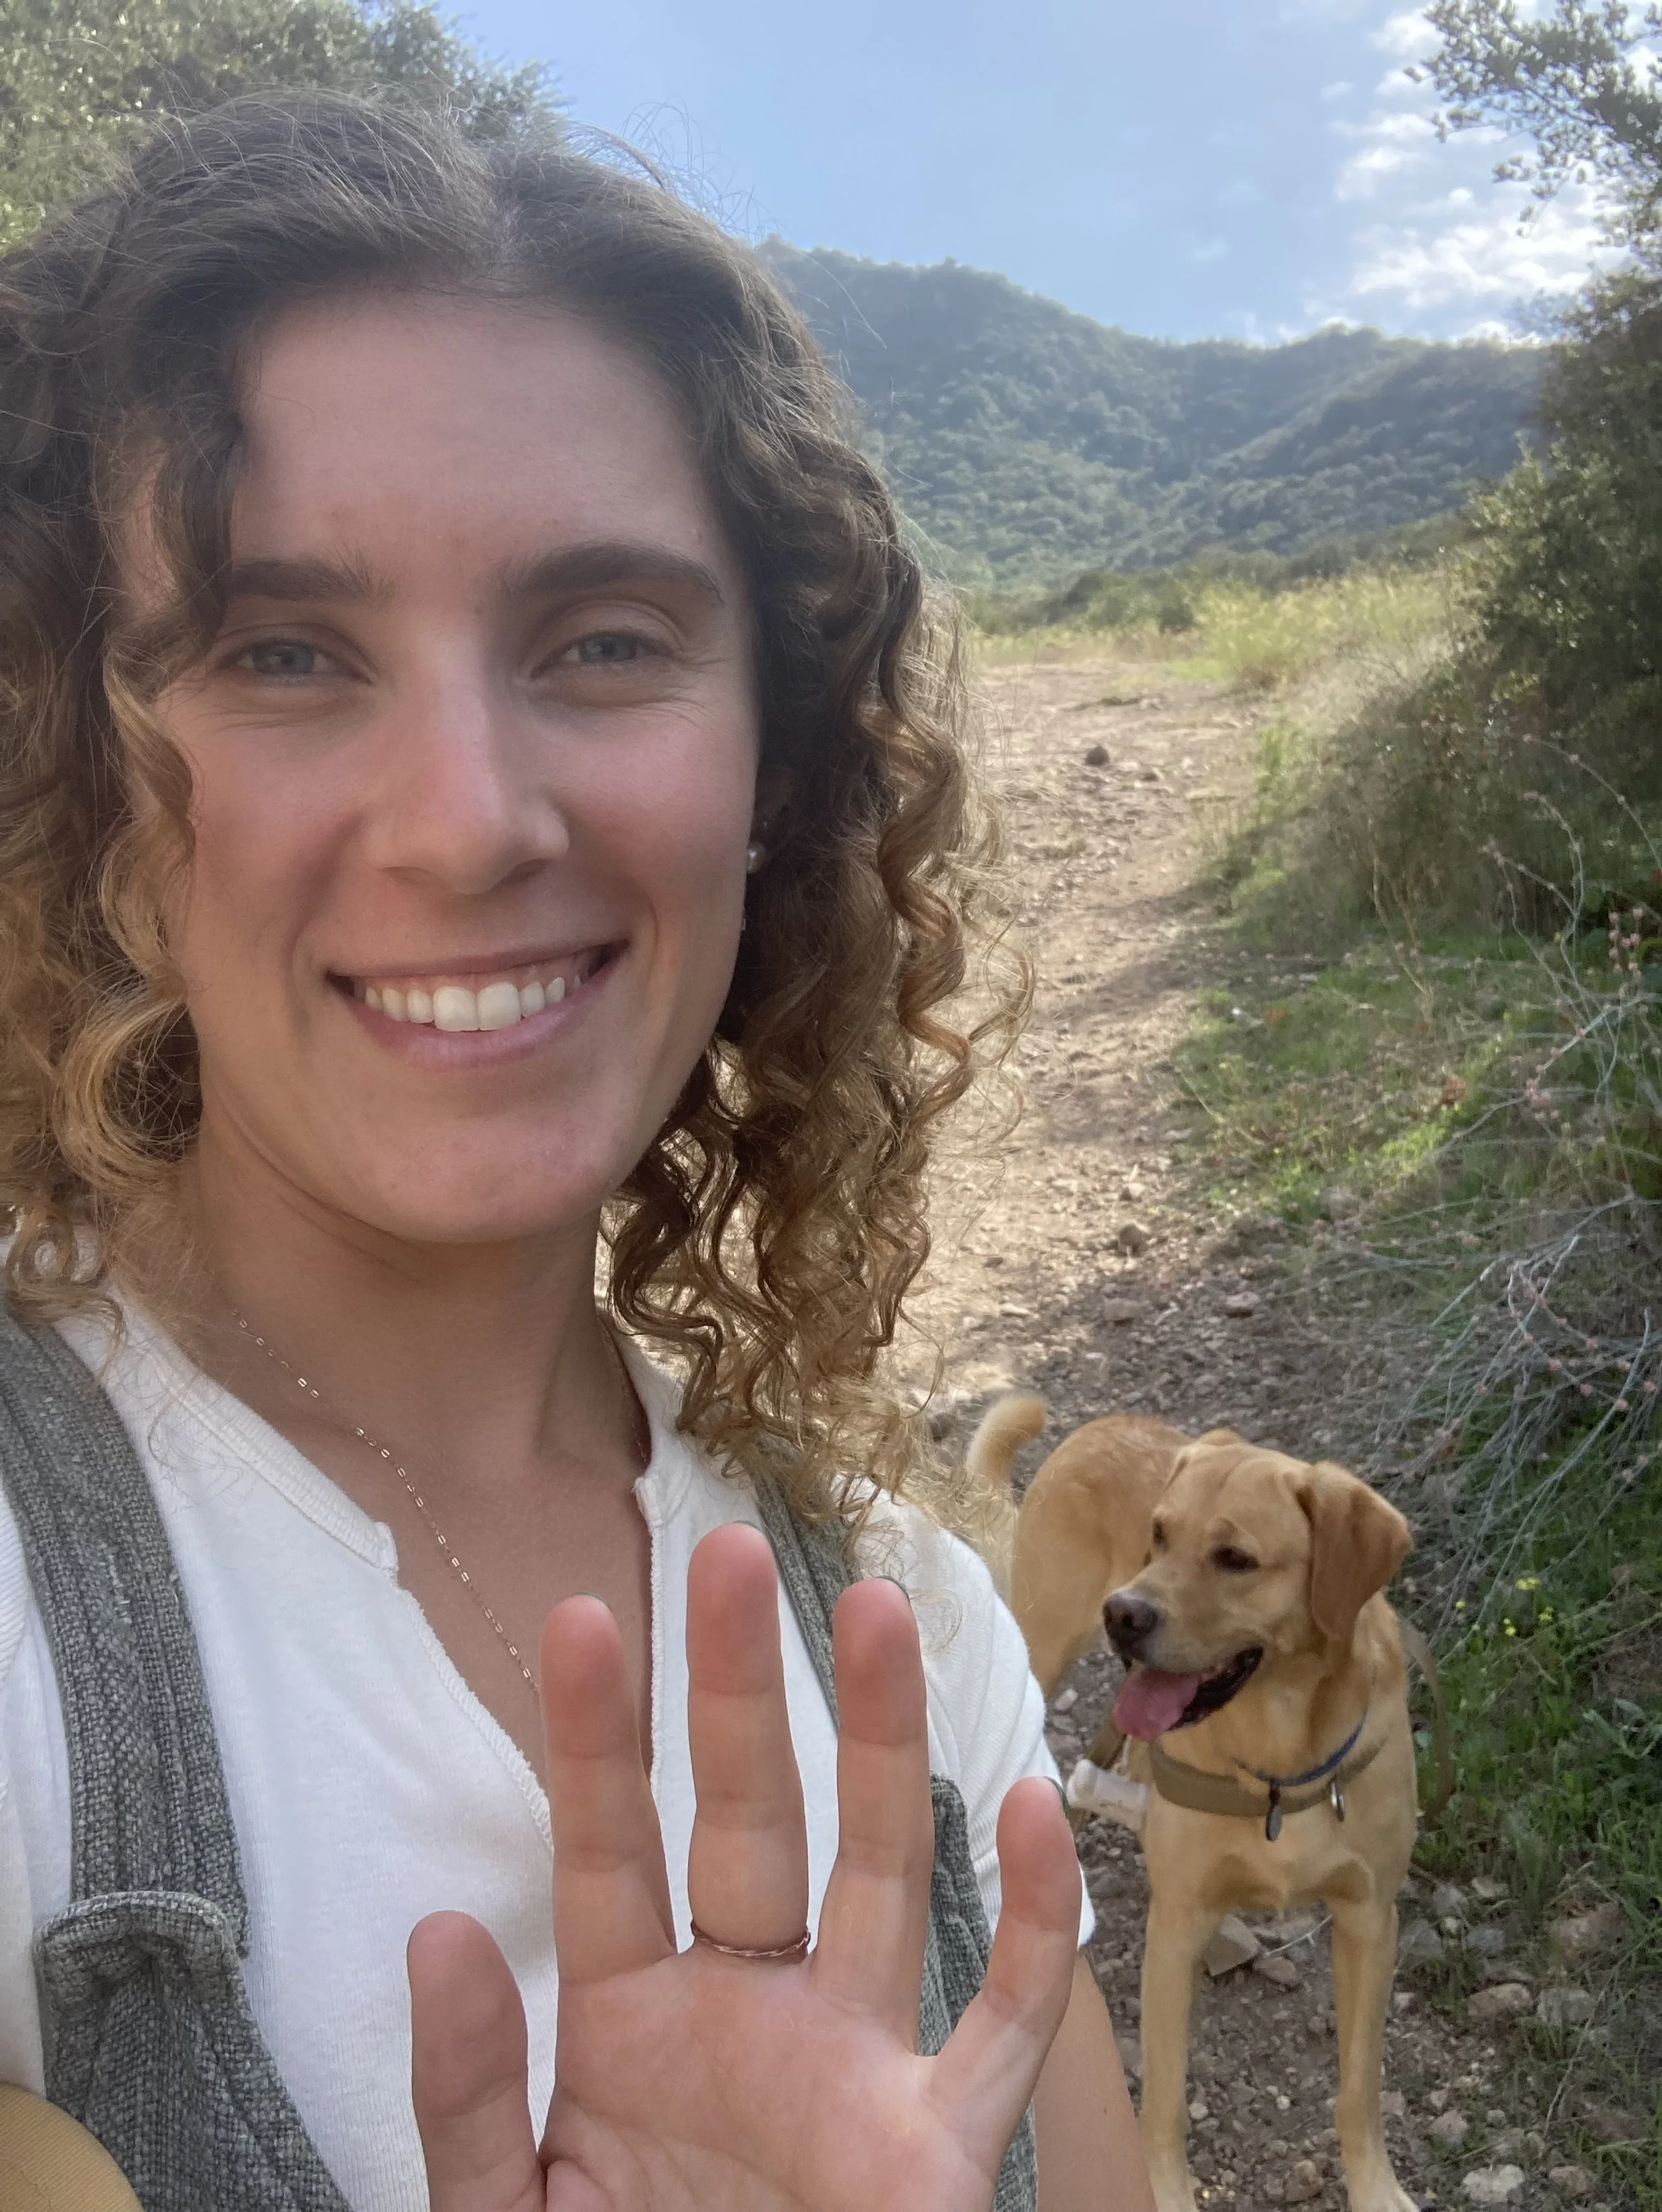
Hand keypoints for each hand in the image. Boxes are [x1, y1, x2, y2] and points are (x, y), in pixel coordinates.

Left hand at [407, 1521, 1080, 2209]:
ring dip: (882, 1743)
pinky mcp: (937, 2154)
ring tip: (872, 1607)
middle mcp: (748, 2021)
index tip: (580, 1616)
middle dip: (739, 1693)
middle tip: (726, 1552)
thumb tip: (441, 1925)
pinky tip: (1026, 1807)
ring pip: (879, 1875)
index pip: (609, 1852)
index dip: (593, 1738)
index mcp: (630, 2034)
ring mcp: (850, 2072)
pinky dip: (1032, 1923)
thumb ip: (462, 2097)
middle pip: (749, 1824)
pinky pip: (1003, 2022)